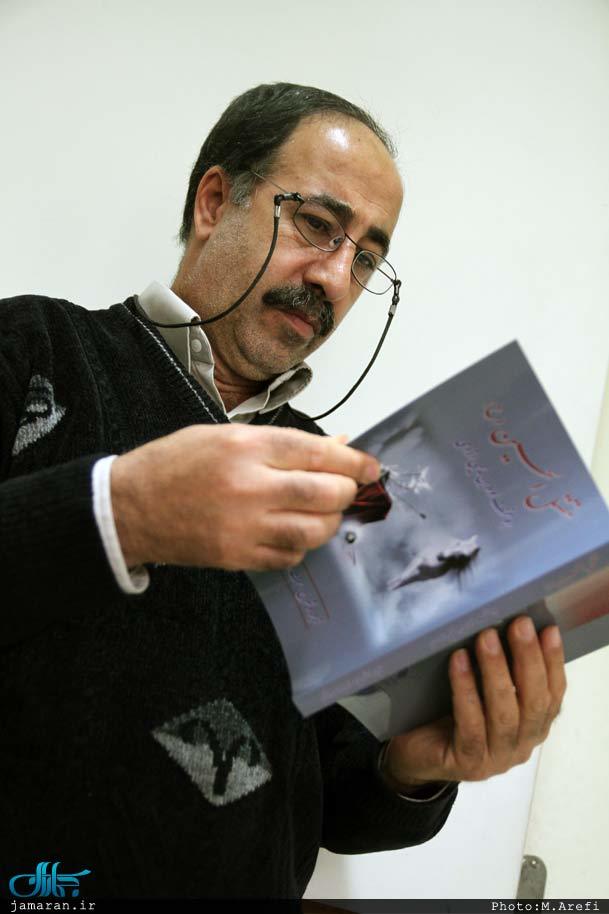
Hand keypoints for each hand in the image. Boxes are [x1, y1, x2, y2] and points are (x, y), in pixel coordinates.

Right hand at [111, 424, 379, 570]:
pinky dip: (302, 547)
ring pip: (313, 531)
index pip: (317, 454)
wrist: (128, 507)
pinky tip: (293, 533)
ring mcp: (243, 527)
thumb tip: (335, 448)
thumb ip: (282, 443)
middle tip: (349, 490)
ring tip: (324, 512)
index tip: (371, 468)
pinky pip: (289, 558)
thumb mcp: (224, 435)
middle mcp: (249, 486)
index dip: (354, 463)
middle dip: (347, 492)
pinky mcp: (237, 557)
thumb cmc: (174, 463)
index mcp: (245, 447)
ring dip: (329, 522)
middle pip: (324, 494)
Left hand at [381, 617, 566, 789]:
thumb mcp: (483, 693)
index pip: (552, 695)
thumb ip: (502, 672)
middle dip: (529, 660)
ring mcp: (495, 759)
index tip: (547, 630)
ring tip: (487, 637)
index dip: (553, 662)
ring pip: (504, 714)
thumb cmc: (452, 716)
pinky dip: (466, 689)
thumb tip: (509, 626)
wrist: (417, 756)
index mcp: (532, 729)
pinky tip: (459, 661)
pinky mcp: (467, 762)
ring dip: (497, 671)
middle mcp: (520, 746)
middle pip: (534, 703)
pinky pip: (470, 724)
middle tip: (519, 625)